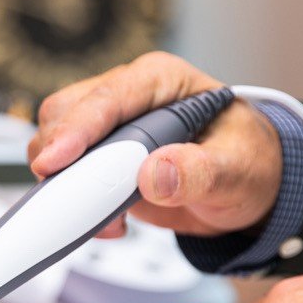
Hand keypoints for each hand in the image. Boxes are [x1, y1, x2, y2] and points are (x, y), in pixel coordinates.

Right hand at [27, 51, 282, 237]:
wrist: (246, 190)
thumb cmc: (248, 164)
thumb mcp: (238, 170)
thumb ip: (200, 171)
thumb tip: (153, 173)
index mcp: (162, 80)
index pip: (107, 98)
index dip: (76, 129)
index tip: (54, 162)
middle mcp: (128, 97)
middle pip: (65, 114)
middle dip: (59, 157)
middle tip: (72, 198)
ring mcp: (108, 128)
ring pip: (54, 143)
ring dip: (65, 184)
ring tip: (108, 218)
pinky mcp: (98, 159)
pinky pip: (66, 174)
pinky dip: (74, 202)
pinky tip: (111, 222)